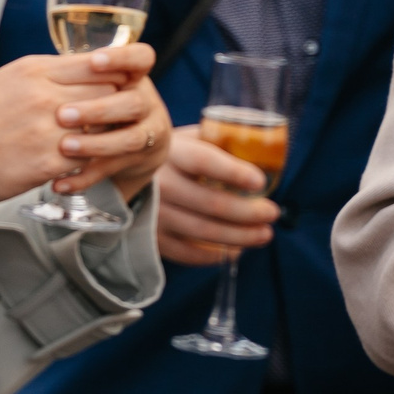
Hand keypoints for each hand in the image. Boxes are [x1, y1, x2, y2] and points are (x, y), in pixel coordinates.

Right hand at [0, 45, 162, 201]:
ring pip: (103, 125)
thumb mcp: (9, 78)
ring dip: (100, 131)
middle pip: (107, 93)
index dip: (111, 75)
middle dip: (108, 103)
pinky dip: (86, 157)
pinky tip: (74, 156)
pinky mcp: (50, 162)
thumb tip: (88, 66)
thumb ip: (48, 71)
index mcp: (34, 71)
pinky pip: (89, 156)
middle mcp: (44, 97)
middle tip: (103, 113)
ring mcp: (48, 130)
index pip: (99, 65)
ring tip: (90, 135)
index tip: (111, 84)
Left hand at [51, 47, 169, 201]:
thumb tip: (36, 70)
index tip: (93, 61)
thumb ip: (75, 74)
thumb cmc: (94, 100)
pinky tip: (59, 183)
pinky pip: (111, 171)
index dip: (121, 58)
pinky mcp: (135, 161)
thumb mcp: (89, 82)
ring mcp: (146, 133)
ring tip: (63, 147)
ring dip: (95, 144)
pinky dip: (84, 178)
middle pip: (133, 103)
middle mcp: (144, 102)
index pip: (140, 58)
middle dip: (98, 109)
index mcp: (132, 76)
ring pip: (129, 139)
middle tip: (61, 115)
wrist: (123, 141)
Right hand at [156, 131, 278, 265]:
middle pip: (211, 203)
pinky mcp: (150, 236)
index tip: (260, 182)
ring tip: (264, 234)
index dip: (233, 173)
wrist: (121, 172)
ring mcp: (152, 212)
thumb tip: (264, 148)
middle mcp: (158, 183)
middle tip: (272, 213)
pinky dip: (215, 255)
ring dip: (241, 236)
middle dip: (249, 211)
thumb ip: (217, 140)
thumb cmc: (169, 155)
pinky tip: (235, 251)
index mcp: (170, 152)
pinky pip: (187, 252)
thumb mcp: (187, 138)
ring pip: (203, 231)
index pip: (204, 162)